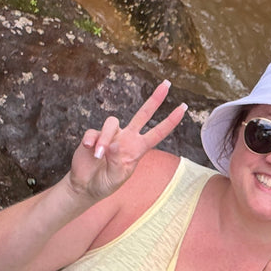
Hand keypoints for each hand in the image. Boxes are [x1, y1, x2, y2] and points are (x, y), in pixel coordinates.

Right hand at [67, 81, 186, 202]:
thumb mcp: (116, 177)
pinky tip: (89, 150)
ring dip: (105, 139)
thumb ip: (117, 161)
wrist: (86, 186)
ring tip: (99, 155)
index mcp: (137, 149)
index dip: (170, 121)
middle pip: (143, 114)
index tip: (184, 108)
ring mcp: (110, 136)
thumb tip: (114, 144)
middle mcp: (126, 138)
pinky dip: (91, 141)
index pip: (157, 133)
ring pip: (111, 122)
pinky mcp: (93, 137)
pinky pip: (93, 133)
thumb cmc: (106, 183)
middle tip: (167, 84)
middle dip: (155, 99)